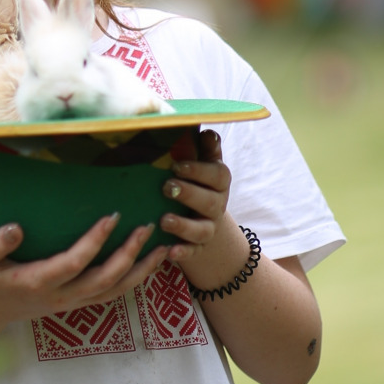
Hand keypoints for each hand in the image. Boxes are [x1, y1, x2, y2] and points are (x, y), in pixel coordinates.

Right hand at [0, 212, 167, 333]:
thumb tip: (16, 227)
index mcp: (38, 281)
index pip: (75, 263)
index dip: (95, 242)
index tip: (112, 216)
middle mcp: (61, 296)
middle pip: (105, 279)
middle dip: (129, 254)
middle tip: (146, 227)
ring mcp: (72, 303)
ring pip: (114, 291)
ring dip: (140, 271)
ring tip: (163, 249)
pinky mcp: (78, 304)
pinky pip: (112, 294)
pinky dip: (134, 280)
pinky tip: (148, 264)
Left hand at [160, 128, 247, 286]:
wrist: (205, 221)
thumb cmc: (197, 182)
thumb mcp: (201, 163)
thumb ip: (203, 148)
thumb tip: (206, 131)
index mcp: (218, 182)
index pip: (218, 175)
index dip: (199, 170)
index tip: (177, 165)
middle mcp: (217, 206)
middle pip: (209, 202)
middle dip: (189, 194)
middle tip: (166, 187)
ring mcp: (208, 228)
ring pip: (201, 230)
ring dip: (183, 226)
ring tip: (164, 220)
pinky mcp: (197, 248)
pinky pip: (192, 253)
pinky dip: (182, 253)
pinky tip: (169, 252)